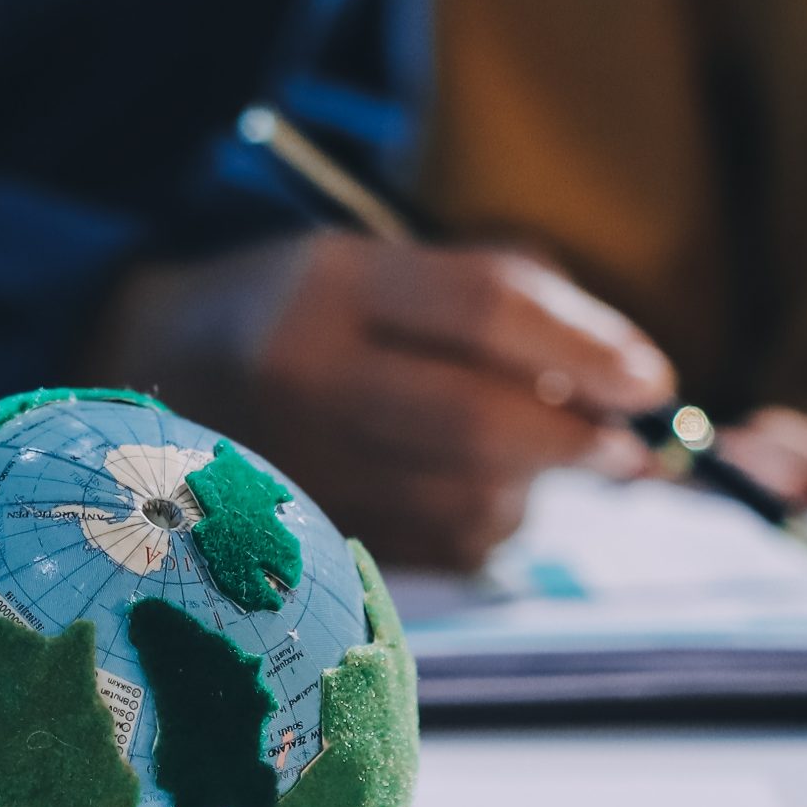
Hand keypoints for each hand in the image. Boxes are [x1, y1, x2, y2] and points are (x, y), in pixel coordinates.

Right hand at [84, 233, 676, 569]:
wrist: (152, 370)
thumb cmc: (303, 308)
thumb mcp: (382, 261)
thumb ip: (501, 300)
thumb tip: (623, 380)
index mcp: (332, 286)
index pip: (484, 310)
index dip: (586, 348)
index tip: (653, 380)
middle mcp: (308, 379)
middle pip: (477, 421)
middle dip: (575, 441)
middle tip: (631, 450)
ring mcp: (302, 467)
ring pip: (466, 497)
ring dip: (531, 487)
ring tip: (528, 458)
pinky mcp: (307, 536)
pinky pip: (440, 545)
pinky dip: (487, 524)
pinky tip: (473, 494)